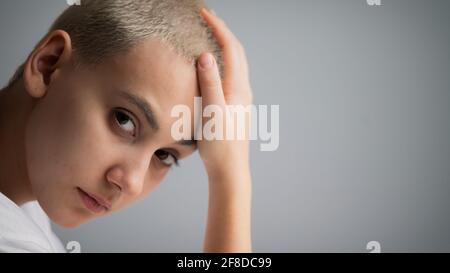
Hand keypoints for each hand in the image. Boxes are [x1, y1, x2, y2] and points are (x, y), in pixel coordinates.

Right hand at [197, 8, 252, 179]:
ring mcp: (241, 97)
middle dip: (223, 32)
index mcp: (238, 87)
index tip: (204, 12)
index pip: (230, 48)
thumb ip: (210, 83)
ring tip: (210, 34)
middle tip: (207, 18)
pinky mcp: (235, 105)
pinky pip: (232, 73)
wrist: (230, 169)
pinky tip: (214, 65)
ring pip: (236, 62)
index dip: (218, 28)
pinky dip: (224, 60)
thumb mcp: (213, 112)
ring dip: (225, 44)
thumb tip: (205, 55)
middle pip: (237, 52)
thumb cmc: (221, 144)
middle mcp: (243, 89)